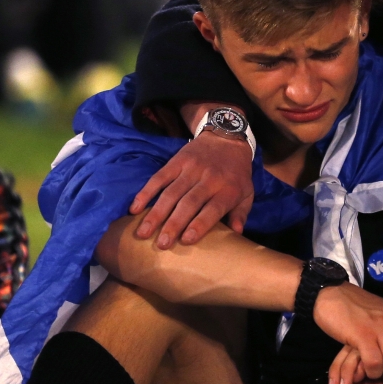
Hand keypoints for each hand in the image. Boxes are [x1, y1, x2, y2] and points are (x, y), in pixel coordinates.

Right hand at [129, 132, 254, 247]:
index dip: (200, 224)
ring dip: (156, 214)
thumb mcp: (248, 193)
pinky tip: (134, 209)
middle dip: (174, 224)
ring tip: (144, 233)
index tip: (186, 240)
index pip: (212, 209)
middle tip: (162, 244)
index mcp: (228, 190)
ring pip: (170, 193)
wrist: (226, 138)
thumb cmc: (237, 174)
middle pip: (188, 203)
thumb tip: (236, 233)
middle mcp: (208, 180)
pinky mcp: (176, 161)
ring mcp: (190, 169)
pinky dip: (146, 193)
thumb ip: (241, 214)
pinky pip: (158, 178)